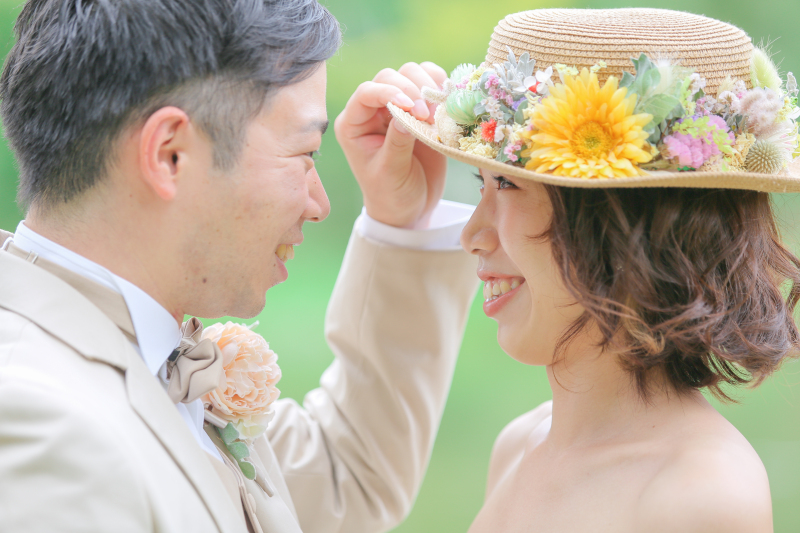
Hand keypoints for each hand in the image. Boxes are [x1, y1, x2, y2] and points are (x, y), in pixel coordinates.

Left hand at [334, 62, 447, 228]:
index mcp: (354, 124)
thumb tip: (407, 113)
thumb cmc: (392, 195)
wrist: (411, 208)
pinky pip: (431, 83)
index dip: (389, 92)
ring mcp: (398, 106)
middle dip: (412, 89)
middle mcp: (374, 110)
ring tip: (437, 114)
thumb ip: (397, 143)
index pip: (366, 92)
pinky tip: (447, 105)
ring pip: (411, 73)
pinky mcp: (421, 108)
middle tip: (427, 116)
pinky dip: (441, 87)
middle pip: (390, 76)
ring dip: (428, 86)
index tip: (411, 107)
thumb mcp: (391, 173)